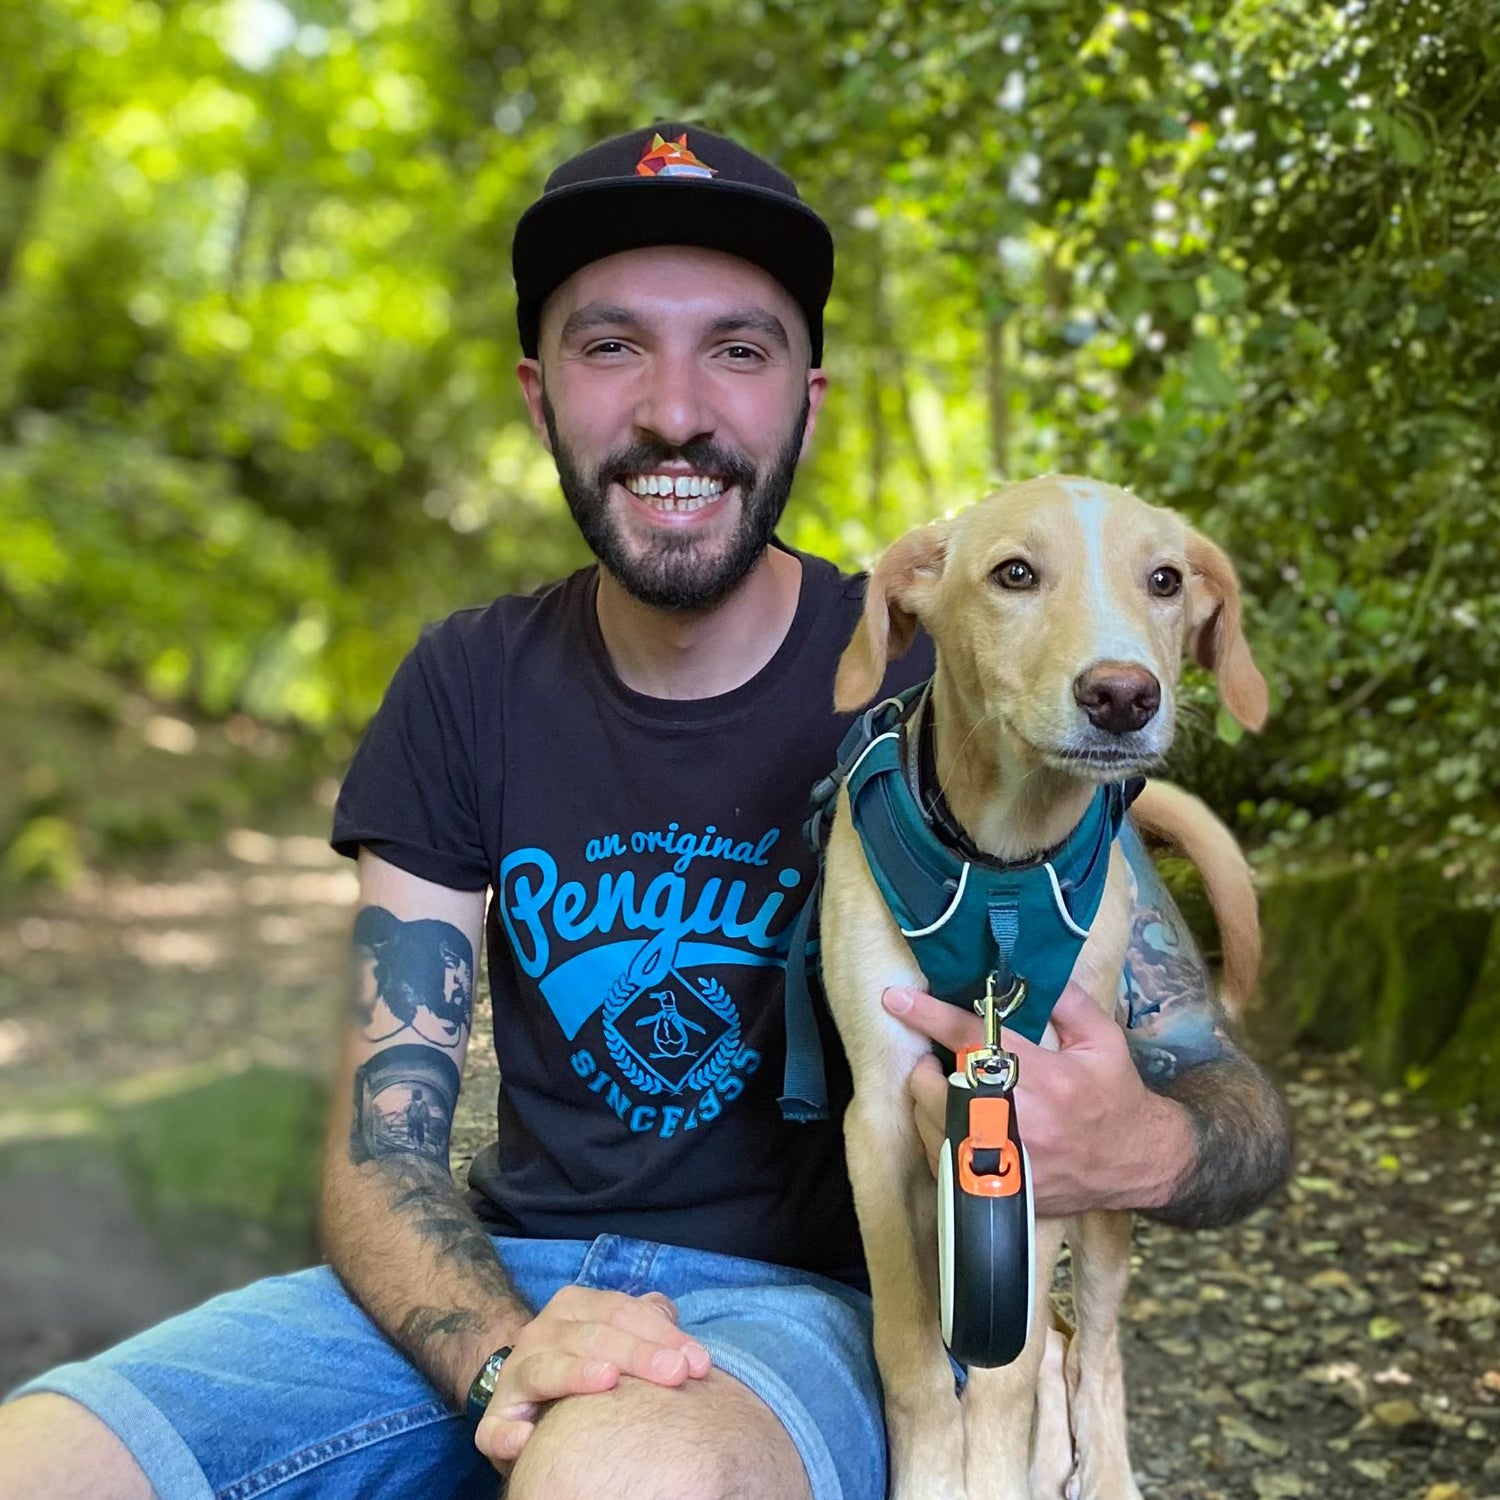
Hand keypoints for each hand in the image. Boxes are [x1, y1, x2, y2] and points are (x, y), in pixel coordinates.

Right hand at [474, 1285, 711, 1470]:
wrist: (521, 1394)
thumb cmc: (581, 1362)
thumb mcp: (611, 1334)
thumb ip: (641, 1320)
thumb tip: (666, 1310)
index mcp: (572, 1308)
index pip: (620, 1312)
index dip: (660, 1333)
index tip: (699, 1361)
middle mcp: (540, 1334)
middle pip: (591, 1336)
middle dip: (637, 1354)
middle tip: (675, 1374)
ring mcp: (515, 1376)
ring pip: (546, 1369)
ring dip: (576, 1374)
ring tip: (607, 1381)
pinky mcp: (494, 1422)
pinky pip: (496, 1429)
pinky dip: (509, 1434)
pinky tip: (527, 1440)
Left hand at [881, 982, 1195, 1216]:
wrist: (1135, 1163)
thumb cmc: (1114, 1095)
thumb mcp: (1102, 1039)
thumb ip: (1065, 1001)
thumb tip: (1023, 971)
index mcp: (1045, 1078)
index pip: (972, 1040)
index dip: (930, 1015)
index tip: (896, 997)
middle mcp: (1020, 1121)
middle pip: (939, 1087)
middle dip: (928, 1065)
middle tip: (939, 1057)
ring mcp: (1005, 1161)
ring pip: (933, 1124)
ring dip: (931, 1099)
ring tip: (950, 1087)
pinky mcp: (997, 1189)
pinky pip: (941, 1158)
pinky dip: (938, 1134)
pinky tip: (957, 1121)